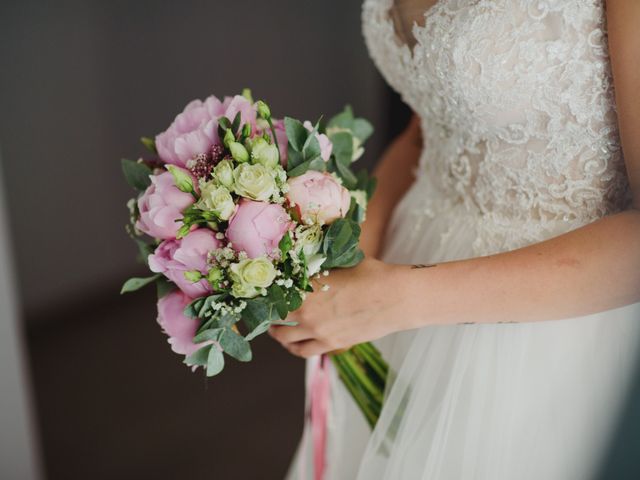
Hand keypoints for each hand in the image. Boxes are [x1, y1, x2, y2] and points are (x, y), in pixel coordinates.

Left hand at [268, 257, 404, 357]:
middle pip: (273, 318)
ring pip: (284, 338)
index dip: (262, 294)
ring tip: (274, 327)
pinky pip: (303, 351)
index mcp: (305, 290)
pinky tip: (292, 342)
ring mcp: (319, 332)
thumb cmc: (371, 274)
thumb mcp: (339, 264)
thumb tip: (302, 262)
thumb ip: (317, 268)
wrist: (397, 297)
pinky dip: (293, 347)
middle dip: (267, 313)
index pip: (271, 295)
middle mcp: (306, 314)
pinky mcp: (332, 344)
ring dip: (276, 333)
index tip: (258, 292)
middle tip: (265, 308)